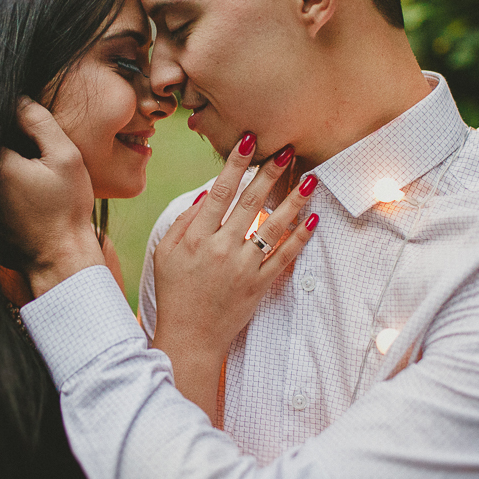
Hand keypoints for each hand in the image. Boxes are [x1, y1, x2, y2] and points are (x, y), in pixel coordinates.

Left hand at [0, 98, 104, 296]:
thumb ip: (39, 122)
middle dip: (0, 138)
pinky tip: (19, 190)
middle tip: (29, 152)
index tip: (21, 123)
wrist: (60, 260)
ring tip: (26, 173)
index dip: (4, 118)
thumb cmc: (67, 209)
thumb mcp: (65, 158)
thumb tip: (17, 99)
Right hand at [152, 135, 317, 419]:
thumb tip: (206, 194)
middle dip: (269, 174)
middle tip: (287, 151)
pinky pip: (284, 257)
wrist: (190, 337)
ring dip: (293, 201)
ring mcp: (243, 268)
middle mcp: (221, 249)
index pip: (219, 192)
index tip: (249, 141)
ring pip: (273, 227)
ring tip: (308, 180)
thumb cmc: (175, 292)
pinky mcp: (259, 285)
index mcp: (196, 237)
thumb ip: (184, 222)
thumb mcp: (165, 253)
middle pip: (250, 203)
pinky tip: (312, 221)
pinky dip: (300, 239)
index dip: (235, 164)